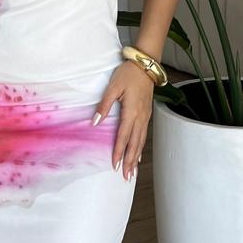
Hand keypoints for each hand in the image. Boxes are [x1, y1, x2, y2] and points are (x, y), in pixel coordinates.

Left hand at [94, 61, 153, 180]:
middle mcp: (141, 117)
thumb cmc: (129, 74)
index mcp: (131, 112)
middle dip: (129, 161)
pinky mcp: (147, 114)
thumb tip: (95, 121)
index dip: (118, 152)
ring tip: (132, 171)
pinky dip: (141, 147)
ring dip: (136, 157)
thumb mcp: (113, 87)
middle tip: (126, 176)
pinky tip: (138, 153)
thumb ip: (104, 105)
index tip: (114, 165)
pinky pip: (144, 135)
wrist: (146, 65)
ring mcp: (146, 116)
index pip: (123, 136)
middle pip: (135, 144)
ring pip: (141, 141)